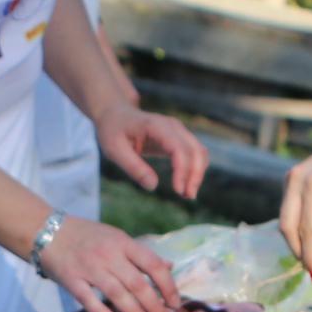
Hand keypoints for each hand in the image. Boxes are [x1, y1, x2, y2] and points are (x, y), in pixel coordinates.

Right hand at [34, 214, 181, 311]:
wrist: (47, 231)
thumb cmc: (87, 236)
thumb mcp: (117, 237)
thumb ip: (141, 254)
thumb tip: (170, 267)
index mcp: (123, 243)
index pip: (153, 265)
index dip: (168, 287)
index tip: (175, 303)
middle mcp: (109, 255)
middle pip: (138, 285)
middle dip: (155, 307)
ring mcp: (90, 268)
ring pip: (118, 295)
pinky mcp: (71, 280)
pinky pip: (90, 300)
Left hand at [94, 105, 210, 199]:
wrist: (115, 114)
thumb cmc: (112, 131)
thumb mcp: (114, 150)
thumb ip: (133, 167)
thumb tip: (153, 186)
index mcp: (156, 126)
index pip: (178, 148)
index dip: (182, 170)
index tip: (178, 191)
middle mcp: (172, 126)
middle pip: (195, 150)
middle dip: (195, 175)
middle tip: (187, 197)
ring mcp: (178, 131)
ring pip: (199, 152)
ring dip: (198, 174)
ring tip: (188, 195)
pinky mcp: (178, 138)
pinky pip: (194, 153)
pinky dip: (194, 169)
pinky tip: (186, 185)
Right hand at [280, 133, 311, 281]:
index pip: (308, 229)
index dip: (311, 254)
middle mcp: (296, 180)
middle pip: (288, 226)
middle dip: (299, 250)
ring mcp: (290, 178)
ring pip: (286, 219)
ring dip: (296, 239)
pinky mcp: (290, 179)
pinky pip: (289, 209)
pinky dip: (297, 225)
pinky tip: (310, 236)